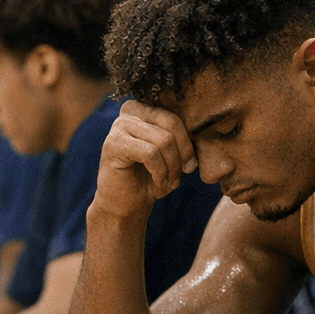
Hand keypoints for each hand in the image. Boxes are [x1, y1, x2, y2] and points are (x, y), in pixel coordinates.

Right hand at [93, 102, 197, 221]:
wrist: (125, 204)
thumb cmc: (149, 178)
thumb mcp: (171, 154)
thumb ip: (181, 137)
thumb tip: (201, 130)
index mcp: (144, 109)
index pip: (176, 117)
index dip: (188, 143)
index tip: (189, 165)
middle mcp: (130, 111)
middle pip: (172, 124)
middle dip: (183, 153)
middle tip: (184, 173)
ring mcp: (119, 126)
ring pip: (164, 140)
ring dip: (172, 167)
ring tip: (169, 181)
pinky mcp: (113, 144)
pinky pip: (150, 153)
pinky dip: (160, 172)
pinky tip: (157, 181)